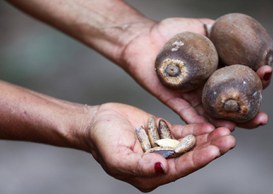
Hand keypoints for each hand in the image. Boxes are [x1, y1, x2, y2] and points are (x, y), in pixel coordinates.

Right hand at [87, 103, 235, 191]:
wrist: (97, 122)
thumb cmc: (102, 140)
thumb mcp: (116, 156)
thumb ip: (138, 165)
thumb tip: (162, 168)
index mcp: (149, 174)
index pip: (178, 170)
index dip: (197, 161)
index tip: (214, 151)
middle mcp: (160, 163)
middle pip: (189, 158)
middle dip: (210, 149)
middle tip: (228, 140)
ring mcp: (162, 147)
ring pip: (190, 145)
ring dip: (208, 139)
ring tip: (225, 130)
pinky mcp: (162, 132)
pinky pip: (182, 132)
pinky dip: (196, 130)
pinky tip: (209, 125)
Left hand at [121, 18, 270, 128]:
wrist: (142, 39)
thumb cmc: (168, 32)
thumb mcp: (200, 26)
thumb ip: (221, 33)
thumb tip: (246, 35)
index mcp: (215, 70)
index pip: (241, 79)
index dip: (256, 80)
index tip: (266, 73)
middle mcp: (205, 86)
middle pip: (229, 103)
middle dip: (247, 112)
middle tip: (261, 119)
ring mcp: (190, 95)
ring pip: (211, 113)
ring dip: (226, 123)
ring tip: (239, 128)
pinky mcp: (174, 100)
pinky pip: (187, 114)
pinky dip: (199, 123)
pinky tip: (212, 129)